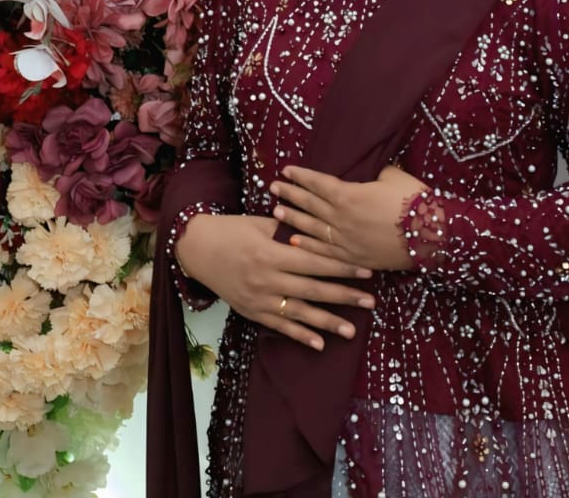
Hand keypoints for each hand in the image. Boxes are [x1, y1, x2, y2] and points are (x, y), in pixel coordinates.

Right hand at [175, 213, 375, 350]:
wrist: (197, 248)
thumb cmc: (232, 229)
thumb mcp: (260, 223)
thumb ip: (288, 231)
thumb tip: (317, 231)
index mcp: (273, 254)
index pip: (315, 262)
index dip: (342, 267)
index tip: (366, 270)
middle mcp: (268, 280)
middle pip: (313, 290)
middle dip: (344, 296)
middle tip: (370, 301)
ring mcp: (260, 299)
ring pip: (300, 314)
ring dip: (328, 322)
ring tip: (352, 331)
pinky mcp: (252, 312)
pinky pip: (279, 326)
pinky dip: (300, 335)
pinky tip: (319, 344)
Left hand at [270, 164, 425, 271]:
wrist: (431, 236)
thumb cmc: (414, 201)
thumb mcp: (392, 176)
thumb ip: (372, 173)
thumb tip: (365, 167)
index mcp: (349, 194)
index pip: (318, 183)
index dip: (301, 176)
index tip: (287, 170)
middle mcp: (342, 218)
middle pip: (310, 204)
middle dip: (290, 195)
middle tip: (273, 188)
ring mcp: (346, 240)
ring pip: (312, 228)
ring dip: (293, 218)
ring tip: (276, 211)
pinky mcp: (353, 256)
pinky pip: (324, 251)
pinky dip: (307, 245)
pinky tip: (294, 241)